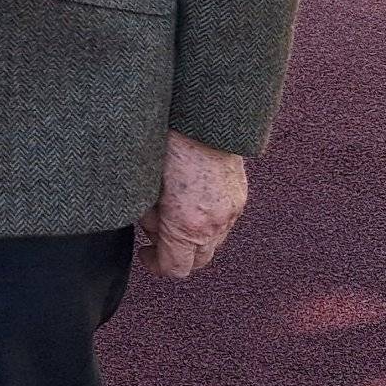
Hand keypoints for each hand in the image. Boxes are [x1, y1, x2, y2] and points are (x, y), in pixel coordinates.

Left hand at [137, 133, 248, 278]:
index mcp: (187, 226)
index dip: (156, 265)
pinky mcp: (240, 196)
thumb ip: (148, 214)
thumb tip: (150, 224)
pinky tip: (191, 197)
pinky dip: (208, 220)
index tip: (145, 254)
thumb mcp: (146, 185)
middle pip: (198, 262)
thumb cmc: (167, 145)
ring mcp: (232, 211)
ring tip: (173, 207)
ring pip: (213, 243)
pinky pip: (225, 222)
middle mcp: (215, 225)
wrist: (202, 116)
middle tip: (157, 230)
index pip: (175, 268)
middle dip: (175, 252)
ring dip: (193, 236)